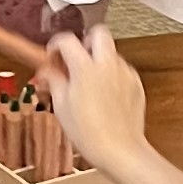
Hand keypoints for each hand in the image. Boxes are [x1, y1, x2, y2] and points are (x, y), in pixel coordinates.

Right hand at [39, 22, 153, 174]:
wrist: (119, 150)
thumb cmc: (90, 134)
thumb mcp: (61, 106)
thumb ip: (53, 81)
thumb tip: (47, 71)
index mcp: (85, 68)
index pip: (67, 40)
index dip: (56, 45)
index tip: (53, 55)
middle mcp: (107, 65)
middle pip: (98, 33)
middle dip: (85, 42)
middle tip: (76, 59)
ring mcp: (124, 73)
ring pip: (111, 53)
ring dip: (98, 61)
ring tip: (88, 84)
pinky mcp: (135, 84)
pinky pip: (122, 70)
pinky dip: (111, 76)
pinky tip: (103, 96)